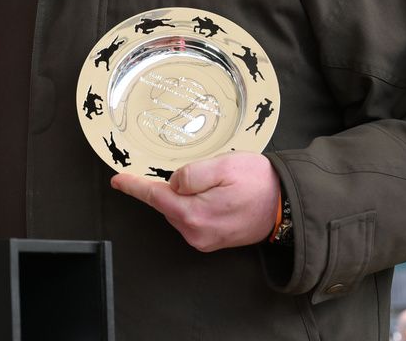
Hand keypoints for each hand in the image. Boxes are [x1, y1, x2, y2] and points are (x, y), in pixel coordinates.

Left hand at [111, 151, 279, 251]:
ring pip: (179, 211)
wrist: (288, 205)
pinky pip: (192, 219)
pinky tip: (213, 195)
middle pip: (166, 204)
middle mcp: (196, 233)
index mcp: (194, 215)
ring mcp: (204, 240)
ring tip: (216, 183)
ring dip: (185, 196)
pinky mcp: (213, 240)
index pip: (154, 197)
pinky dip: (193, 205)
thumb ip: (191, 174)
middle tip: (200, 172)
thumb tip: (172, 183)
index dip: (134, 186)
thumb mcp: (223, 166)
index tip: (117, 180)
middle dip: (170, 187)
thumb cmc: (258, 181)